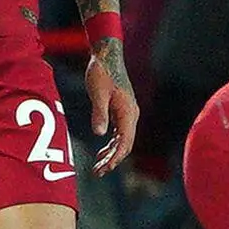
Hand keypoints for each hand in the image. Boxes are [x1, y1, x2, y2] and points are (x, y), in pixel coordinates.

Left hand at [86, 39, 138, 175]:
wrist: (106, 56)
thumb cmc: (101, 72)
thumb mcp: (97, 93)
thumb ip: (99, 113)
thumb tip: (99, 134)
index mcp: (128, 112)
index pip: (125, 142)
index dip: (115, 157)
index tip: (105, 168)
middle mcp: (131, 115)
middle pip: (125, 144)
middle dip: (113, 160)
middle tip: (98, 172)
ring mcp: (127, 113)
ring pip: (122, 140)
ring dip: (111, 154)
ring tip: (98, 167)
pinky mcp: (122, 110)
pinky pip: (119, 133)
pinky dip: (111, 144)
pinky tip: (101, 152)